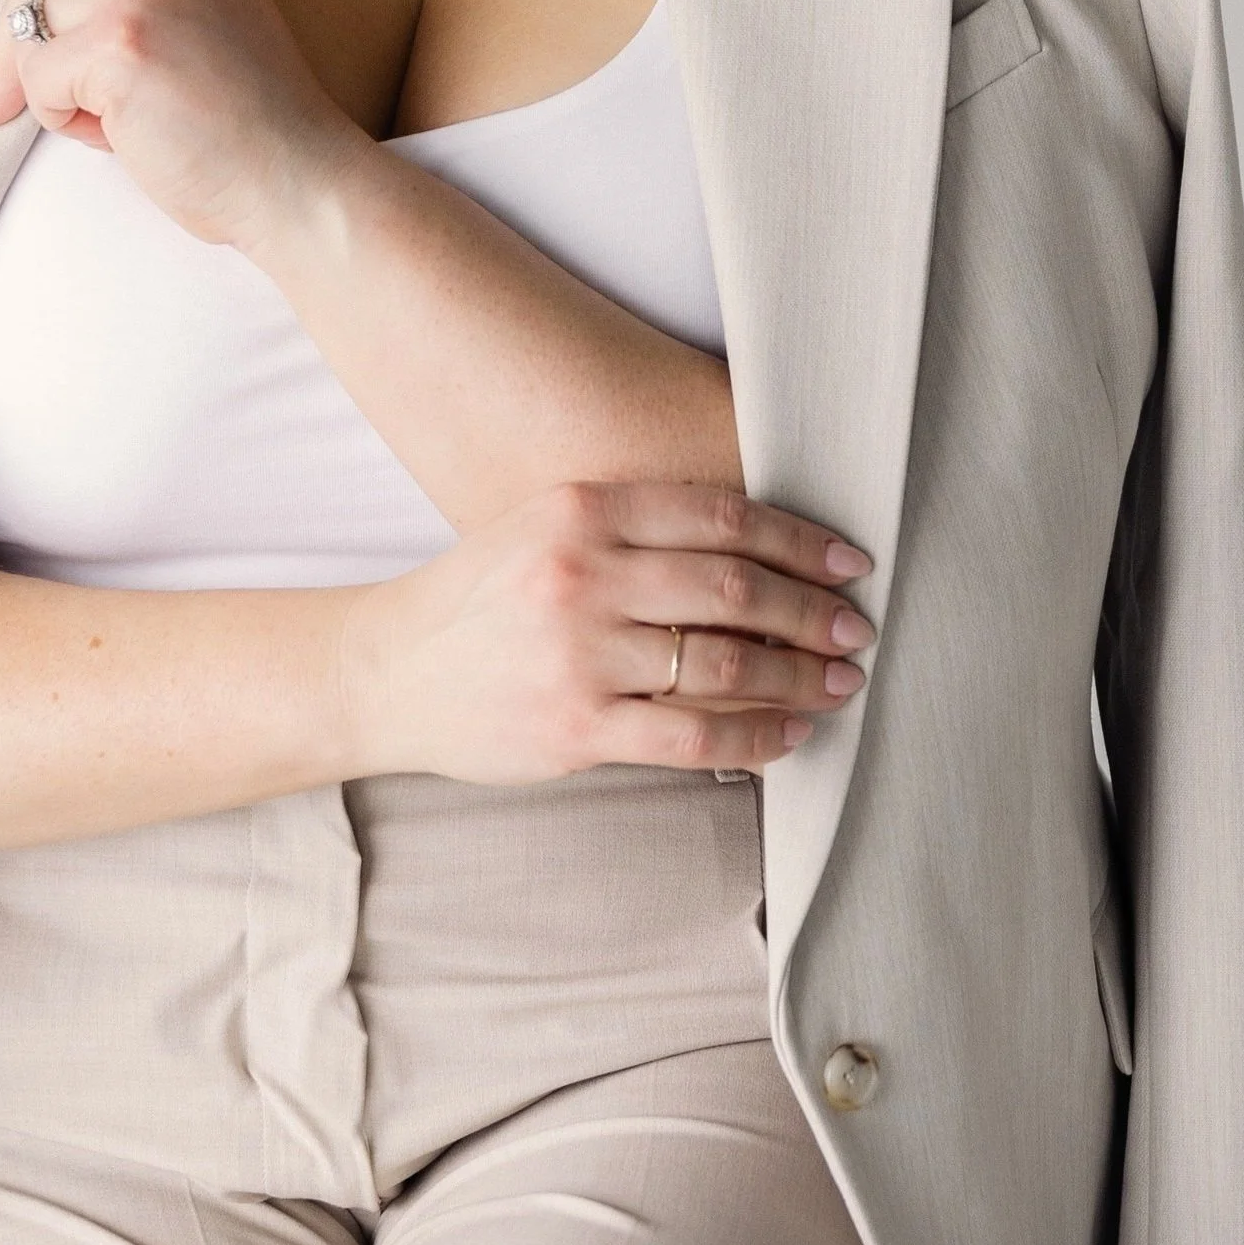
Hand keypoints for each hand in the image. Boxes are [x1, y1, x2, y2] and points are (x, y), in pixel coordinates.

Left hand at [0, 0, 362, 249]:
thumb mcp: (181, 38)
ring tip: (121, 124)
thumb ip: (113, 6)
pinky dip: (63, 121)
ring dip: (54, 93)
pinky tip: (124, 134)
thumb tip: (9, 31)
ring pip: (29, 30)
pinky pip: (36, 80)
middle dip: (13, 57)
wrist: (296, 181)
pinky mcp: (119, 38)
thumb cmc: (242, 130)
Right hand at [339, 479, 875, 784]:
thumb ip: (634, 529)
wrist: (387, 672)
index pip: (721, 516)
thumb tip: (758, 550)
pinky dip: (759, 735)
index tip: (848, 562)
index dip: (799, 540)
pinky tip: (792, 734)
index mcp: (581, 509)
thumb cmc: (478, 599)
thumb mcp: (543, 527)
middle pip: (735, 588)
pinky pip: (694, 735)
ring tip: (838, 683)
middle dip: (812, 611)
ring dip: (799, 675)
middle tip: (855, 627)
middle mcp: (582, 573)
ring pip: (725, 663)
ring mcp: (579, 654)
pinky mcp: (576, 727)